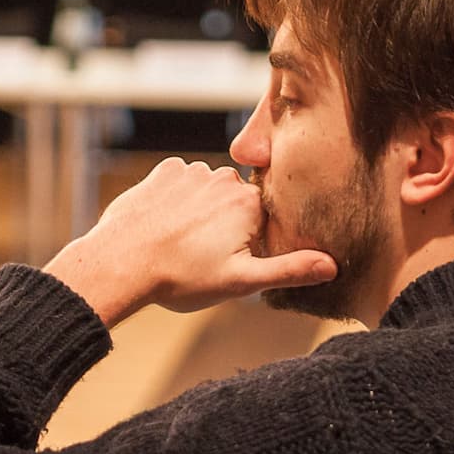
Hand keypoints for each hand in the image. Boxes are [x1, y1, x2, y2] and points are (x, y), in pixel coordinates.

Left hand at [44, 157, 336, 326]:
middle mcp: (224, 178)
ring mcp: (192, 171)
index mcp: (249, 204)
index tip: (231, 259)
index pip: (266, 217)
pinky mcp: (164, 171)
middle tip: (205, 256)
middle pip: (238, 202)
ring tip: (182, 244)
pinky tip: (165, 224)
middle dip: (228, 226)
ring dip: (202, 211)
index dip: (252, 241)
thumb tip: (332, 265)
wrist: (121, 263)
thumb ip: (289, 269)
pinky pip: (181, 181)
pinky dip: (177, 200)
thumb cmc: (181, 278)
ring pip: (209, 192)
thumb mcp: (241, 282)